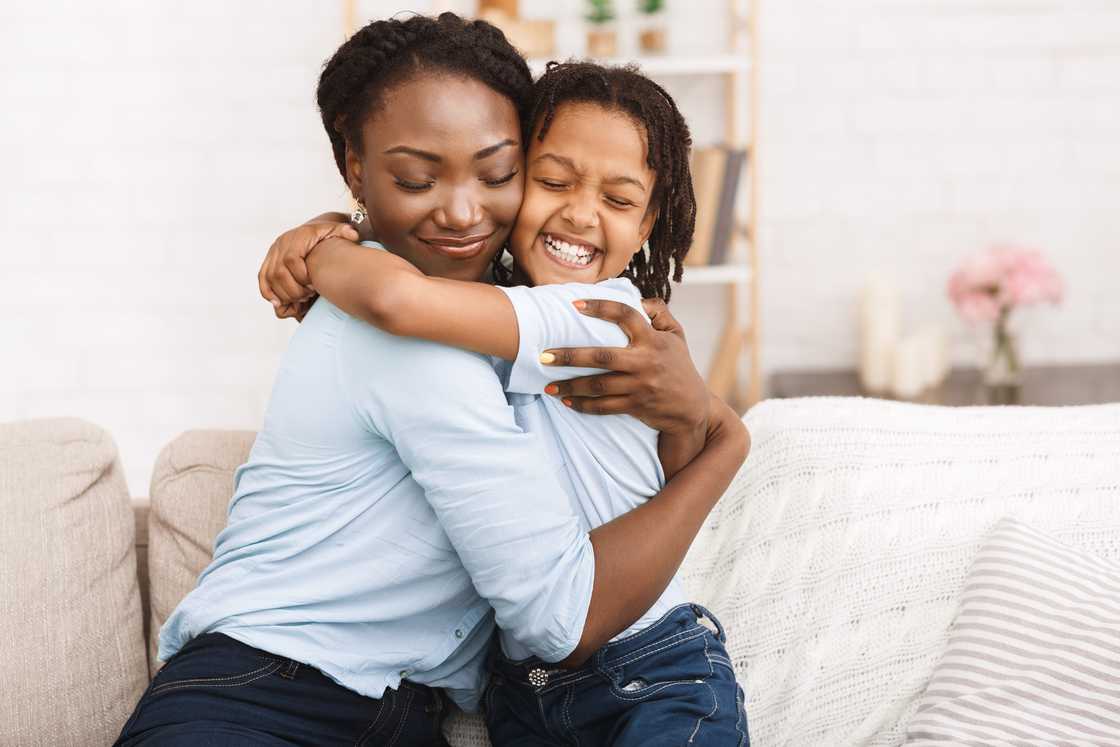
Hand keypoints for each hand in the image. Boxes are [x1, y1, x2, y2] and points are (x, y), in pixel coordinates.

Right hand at [258, 220, 358, 319]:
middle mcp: (280, 244)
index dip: (301, 277)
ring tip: (301, 299)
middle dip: (294, 289)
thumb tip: (352, 235)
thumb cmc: (327, 236)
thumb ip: (345, 232)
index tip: (314, 287)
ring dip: (284, 293)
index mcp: (296, 237)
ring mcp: (272, 254)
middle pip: (279, 272)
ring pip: (269, 278)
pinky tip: (279, 303)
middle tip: (308, 296)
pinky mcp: (268, 262)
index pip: (291, 260)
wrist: (314, 232)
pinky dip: (268, 293)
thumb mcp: (337, 232)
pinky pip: (262, 279)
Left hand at [542, 298, 709, 434]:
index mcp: (653, 339)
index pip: (625, 315)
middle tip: (544, 355)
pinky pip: (604, 407)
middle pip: (602, 357)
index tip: (574, 304)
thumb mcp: (677, 336)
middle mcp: (646, 361)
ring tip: (547, 385)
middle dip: (570, 356)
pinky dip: (583, 405)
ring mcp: (640, 386)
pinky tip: (566, 401)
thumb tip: (637, 298)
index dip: (600, 307)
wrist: (692, 408)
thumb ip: (660, 312)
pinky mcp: (636, 406)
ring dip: (570, 386)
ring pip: (598, 385)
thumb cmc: (679, 366)